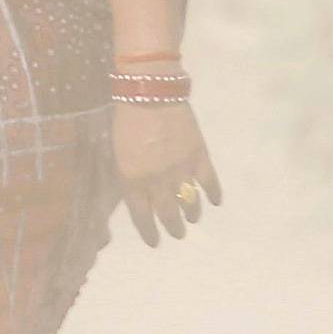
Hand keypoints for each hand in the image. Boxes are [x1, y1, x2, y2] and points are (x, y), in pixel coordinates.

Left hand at [111, 101, 221, 246]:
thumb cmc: (126, 118)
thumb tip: (138, 193)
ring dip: (191, 214)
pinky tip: (215, 201)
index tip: (154, 241)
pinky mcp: (199, 156)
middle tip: (177, 234)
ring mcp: (181, 170)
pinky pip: (210, 182)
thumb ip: (128, 175)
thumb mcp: (117, 151)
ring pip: (190, 203)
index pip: (142, 216)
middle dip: (173, 228)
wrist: (148, 91)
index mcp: (134, 180)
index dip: (149, 232)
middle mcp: (158, 181)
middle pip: (168, 214)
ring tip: (192, 219)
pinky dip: (214, 194)